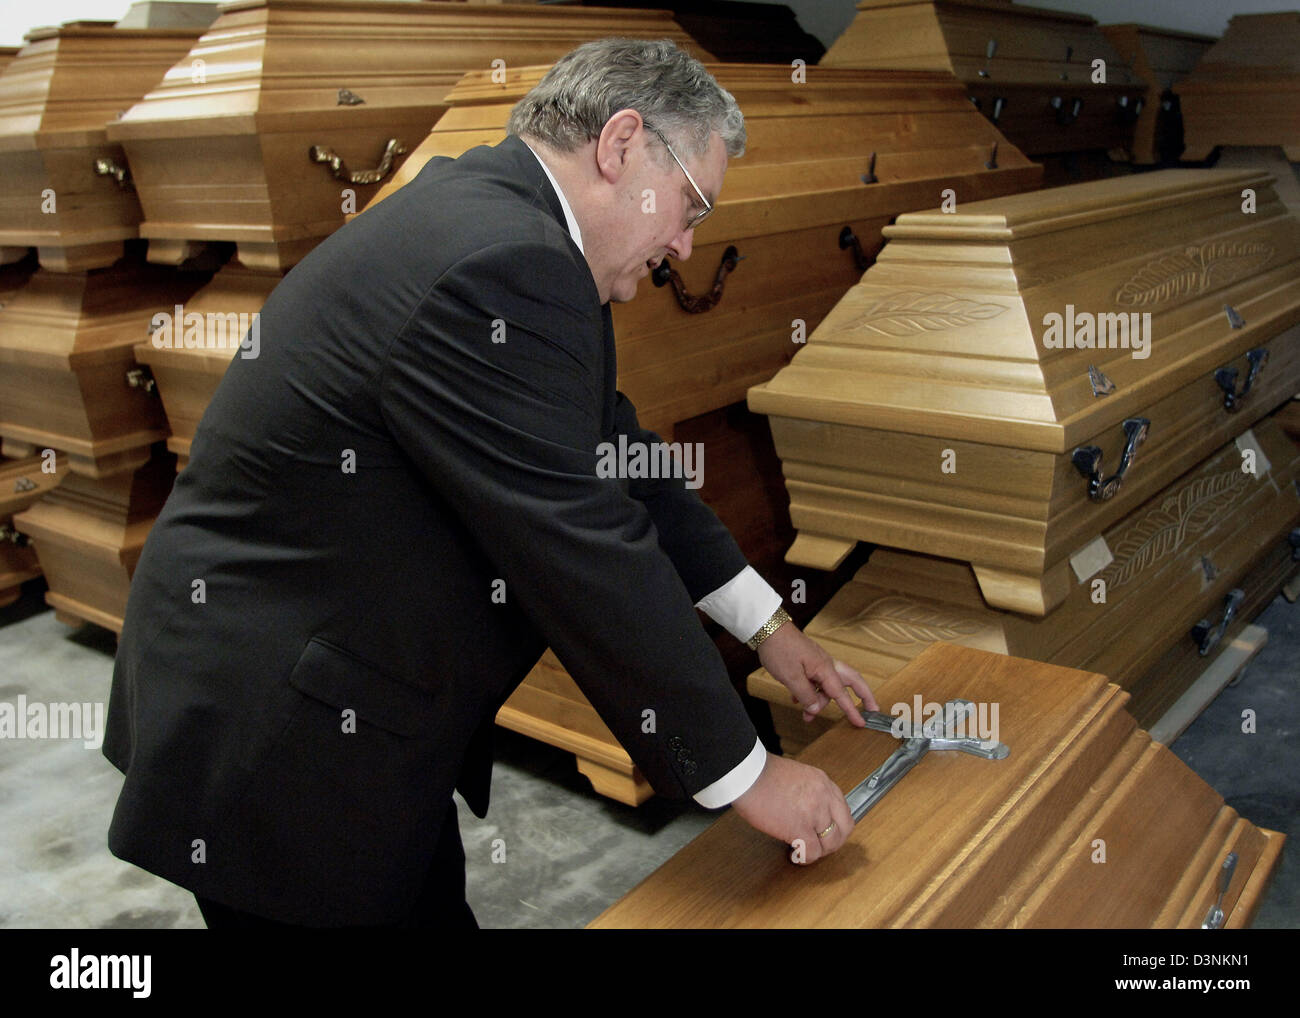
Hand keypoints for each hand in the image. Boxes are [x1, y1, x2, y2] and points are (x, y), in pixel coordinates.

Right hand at [731, 752, 851, 862]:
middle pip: (845, 828)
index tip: (825, 831)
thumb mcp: (797, 776)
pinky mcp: (800, 828)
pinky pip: (812, 852)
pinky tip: (795, 854)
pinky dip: (805, 857)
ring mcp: (814, 813)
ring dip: (819, 850)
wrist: (747, 774)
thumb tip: (807, 812)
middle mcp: (824, 797)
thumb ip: (809, 792)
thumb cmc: (762, 774)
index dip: (836, 825)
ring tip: (805, 850)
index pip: (843, 810)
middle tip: (820, 846)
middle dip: (834, 841)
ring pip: (831, 843)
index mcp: (823, 782)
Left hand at [757, 620, 877, 725]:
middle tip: (870, 710)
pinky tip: (797, 700)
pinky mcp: (809, 661)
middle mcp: (826, 664)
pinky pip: (816, 680)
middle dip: (863, 696)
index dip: (852, 710)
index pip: (842, 694)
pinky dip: (811, 692)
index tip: (862, 723)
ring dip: (821, 701)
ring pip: (828, 685)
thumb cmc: (779, 649)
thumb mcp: (791, 677)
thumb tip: (816, 709)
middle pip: (852, 681)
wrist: (768, 628)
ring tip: (807, 715)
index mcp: (825, 668)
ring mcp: (818, 662)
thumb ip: (806, 695)